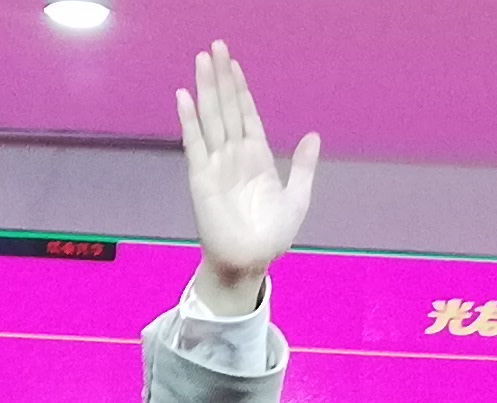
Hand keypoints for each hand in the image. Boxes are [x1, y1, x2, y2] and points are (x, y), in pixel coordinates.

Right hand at [176, 42, 314, 316]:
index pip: (246, 115)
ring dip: (205, 89)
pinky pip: (194, 144)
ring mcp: (216, 164)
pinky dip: (189, 120)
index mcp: (256, 157)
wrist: (251, 262)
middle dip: (221, 78)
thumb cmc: (271, 235)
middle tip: (215, 46)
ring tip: (201, 60)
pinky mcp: (201, 178)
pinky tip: (184, 97)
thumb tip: (313, 135)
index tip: (234, 64)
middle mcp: (234, 155)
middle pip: (226, 108)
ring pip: (210, 118)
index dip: (240, 89)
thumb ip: (302, 166)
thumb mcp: (297, 198)